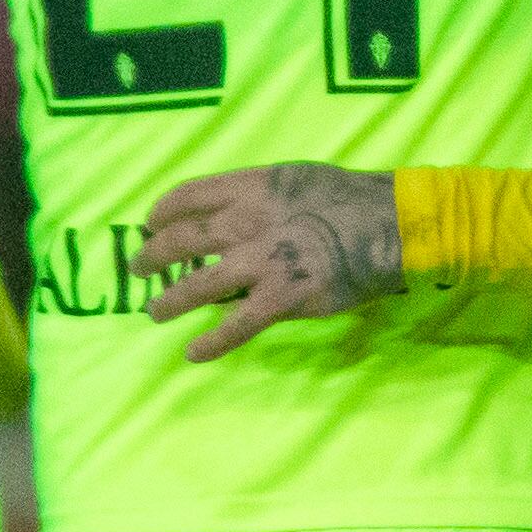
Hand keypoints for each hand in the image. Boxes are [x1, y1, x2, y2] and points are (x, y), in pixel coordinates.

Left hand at [132, 164, 405, 359]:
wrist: (391, 223)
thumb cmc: (351, 198)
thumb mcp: (297, 178)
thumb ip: (261, 195)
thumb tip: (234, 215)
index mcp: (250, 189)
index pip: (189, 195)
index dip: (163, 211)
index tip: (152, 222)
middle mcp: (246, 223)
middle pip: (182, 240)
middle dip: (153, 255)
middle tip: (139, 268)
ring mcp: (261, 263)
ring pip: (198, 284)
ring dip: (169, 300)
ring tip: (154, 311)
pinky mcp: (281, 298)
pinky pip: (236, 325)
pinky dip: (211, 342)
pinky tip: (193, 353)